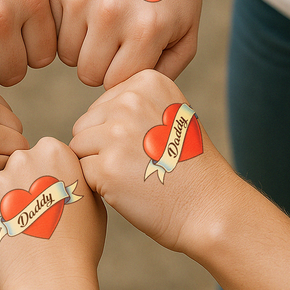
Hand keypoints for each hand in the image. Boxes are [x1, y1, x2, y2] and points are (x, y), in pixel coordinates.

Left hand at [0, 137, 105, 289]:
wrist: (52, 281)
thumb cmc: (80, 242)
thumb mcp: (91, 198)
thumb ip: (73, 174)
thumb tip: (63, 169)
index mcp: (54, 151)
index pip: (43, 151)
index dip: (48, 174)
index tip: (53, 194)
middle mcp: (22, 159)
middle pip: (18, 163)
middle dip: (24, 181)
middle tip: (37, 213)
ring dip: (6, 201)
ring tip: (23, 229)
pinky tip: (8, 238)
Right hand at [46, 0, 202, 88]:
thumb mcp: (185, 38)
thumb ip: (162, 76)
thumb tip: (124, 97)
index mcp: (144, 31)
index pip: (113, 83)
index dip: (121, 76)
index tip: (131, 58)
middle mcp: (109, 12)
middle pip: (86, 74)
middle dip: (100, 65)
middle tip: (115, 43)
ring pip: (65, 54)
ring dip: (82, 47)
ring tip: (102, 25)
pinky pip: (51, 28)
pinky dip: (66, 25)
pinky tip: (86, 9)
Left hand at [70, 69, 232, 251]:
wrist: (211, 207)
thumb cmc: (187, 164)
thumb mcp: (169, 112)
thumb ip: (132, 103)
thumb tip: (92, 114)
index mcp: (147, 82)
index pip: (102, 105)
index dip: (116, 132)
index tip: (148, 145)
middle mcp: (131, 101)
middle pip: (85, 124)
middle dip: (101, 147)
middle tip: (138, 165)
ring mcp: (118, 134)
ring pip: (78, 146)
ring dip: (96, 164)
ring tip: (131, 176)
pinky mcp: (107, 167)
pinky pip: (81, 171)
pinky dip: (96, 184)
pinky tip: (126, 189)